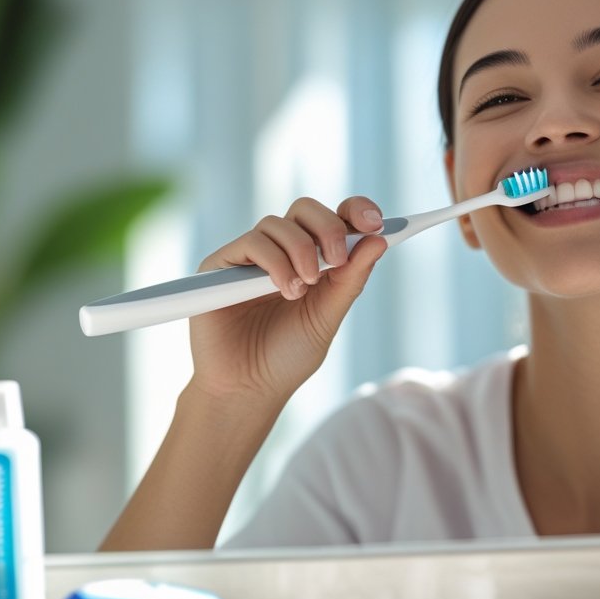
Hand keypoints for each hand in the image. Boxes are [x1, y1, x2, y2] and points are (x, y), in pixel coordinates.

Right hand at [186, 196, 386, 402]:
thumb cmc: (287, 357)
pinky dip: (275, 262)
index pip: (335, 218)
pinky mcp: (221, 264)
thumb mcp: (328, 317)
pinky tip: (284, 290)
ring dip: (300, 252)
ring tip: (301, 291)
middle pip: (306, 210)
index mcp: (313, 260)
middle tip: (336, 260)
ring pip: (279, 223)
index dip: (355, 210)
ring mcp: (251, 257)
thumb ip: (350, 280)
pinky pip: (253, 242)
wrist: (247, 388)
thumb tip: (378, 240)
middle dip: (328, 228)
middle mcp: (282, 252)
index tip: (375, 222)